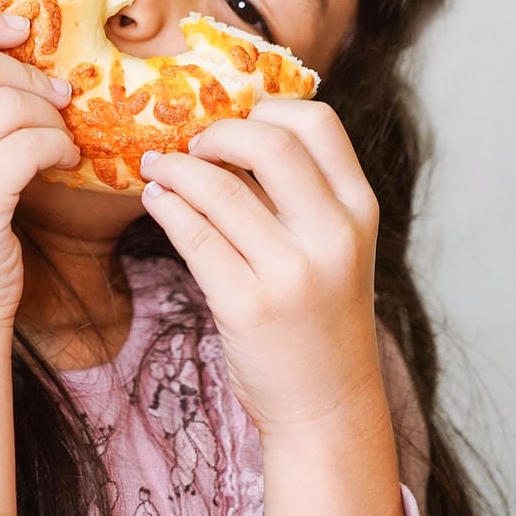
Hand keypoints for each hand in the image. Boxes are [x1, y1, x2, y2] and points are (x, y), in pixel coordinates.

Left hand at [139, 103, 388, 439]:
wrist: (326, 407)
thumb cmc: (320, 318)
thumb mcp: (333, 248)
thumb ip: (298, 194)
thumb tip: (227, 132)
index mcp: (359, 210)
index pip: (318, 122)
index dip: (267, 107)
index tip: (235, 122)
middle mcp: (332, 236)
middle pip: (268, 142)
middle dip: (217, 133)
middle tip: (193, 144)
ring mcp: (291, 273)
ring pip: (217, 188)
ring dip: (175, 169)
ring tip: (158, 168)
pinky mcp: (247, 306)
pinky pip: (192, 235)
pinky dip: (165, 207)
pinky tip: (156, 201)